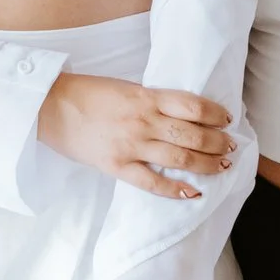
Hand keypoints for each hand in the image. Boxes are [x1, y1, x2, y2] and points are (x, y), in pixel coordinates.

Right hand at [36, 73, 233, 198]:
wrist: (49, 107)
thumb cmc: (86, 93)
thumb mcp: (124, 88)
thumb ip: (151, 100)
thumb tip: (180, 113)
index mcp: (145, 96)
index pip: (192, 105)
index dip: (215, 113)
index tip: (228, 119)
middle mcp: (143, 120)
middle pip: (192, 133)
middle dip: (217, 142)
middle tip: (231, 147)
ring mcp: (131, 145)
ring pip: (179, 158)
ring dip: (205, 163)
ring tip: (221, 166)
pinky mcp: (117, 166)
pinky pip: (152, 182)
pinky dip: (175, 189)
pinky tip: (192, 192)